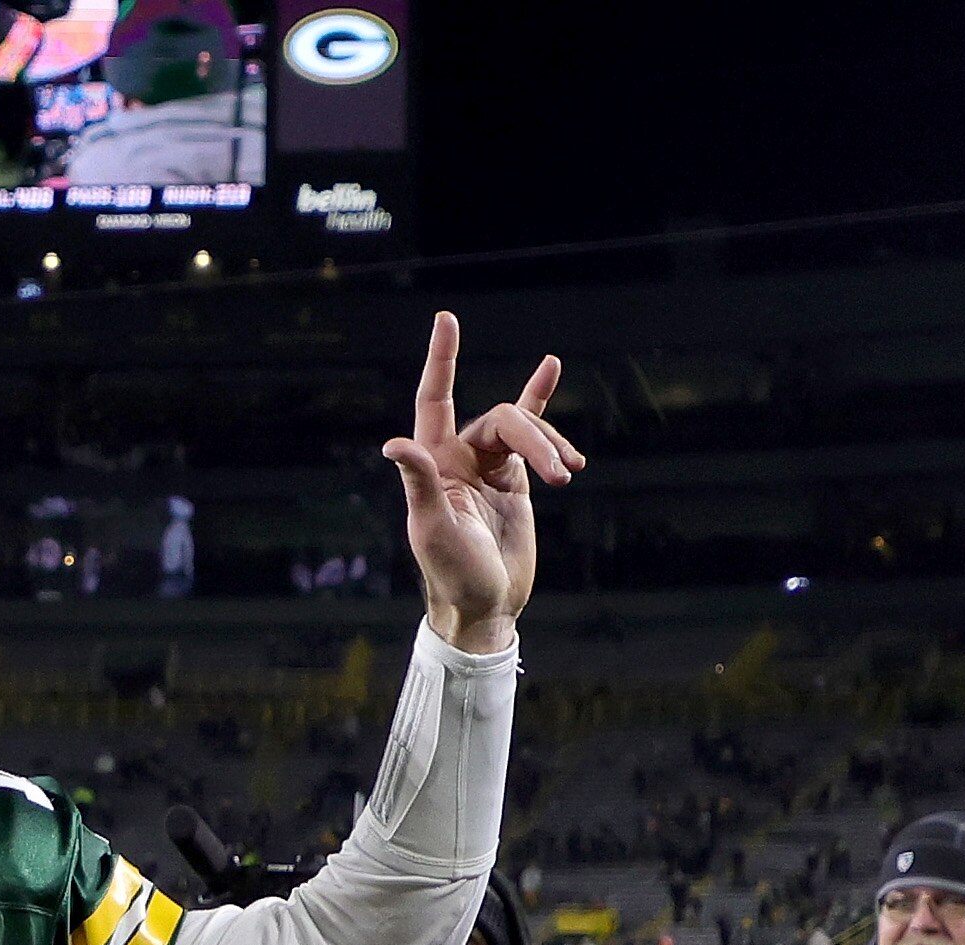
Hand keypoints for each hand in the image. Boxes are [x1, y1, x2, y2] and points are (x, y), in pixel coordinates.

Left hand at [382, 311, 585, 655]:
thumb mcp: (433, 529)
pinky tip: (550, 367)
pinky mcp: (515, 480)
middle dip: (535, 439)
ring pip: (523, 430)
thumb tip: (394, 444)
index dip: (441, 361)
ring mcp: (488, 466)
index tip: (448, 319)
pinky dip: (542, 406)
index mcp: (434, 463)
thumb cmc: (451, 573)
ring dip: (550, 446)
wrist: (484, 605)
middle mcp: (457, 458)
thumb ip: (421, 483)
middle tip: (561, 476)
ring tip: (570, 473)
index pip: (434, 400)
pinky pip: (531, 434)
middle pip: (502, 420)